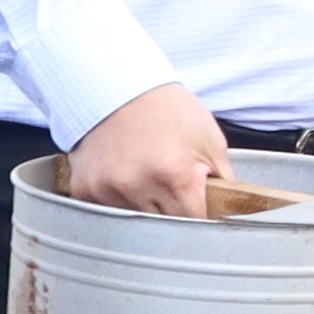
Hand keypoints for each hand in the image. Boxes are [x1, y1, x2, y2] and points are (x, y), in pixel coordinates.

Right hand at [69, 81, 229, 214]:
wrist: (119, 89)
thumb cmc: (169, 111)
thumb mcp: (210, 140)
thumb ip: (222, 180)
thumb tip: (229, 210)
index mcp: (173, 175)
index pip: (193, 221)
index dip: (201, 218)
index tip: (201, 212)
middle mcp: (136, 185)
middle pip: (164, 225)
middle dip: (174, 212)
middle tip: (175, 189)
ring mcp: (106, 189)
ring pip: (135, 220)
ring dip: (146, 207)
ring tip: (149, 176)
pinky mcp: (84, 188)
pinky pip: (107, 209)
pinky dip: (120, 200)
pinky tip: (126, 175)